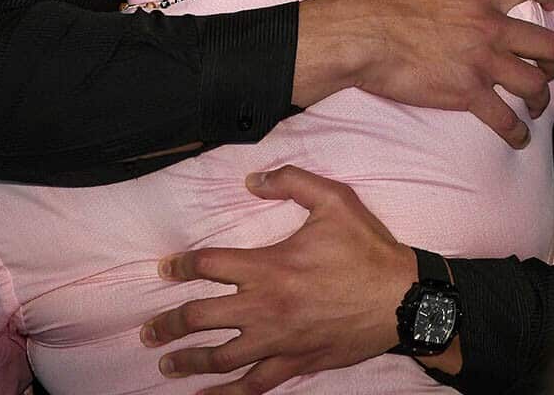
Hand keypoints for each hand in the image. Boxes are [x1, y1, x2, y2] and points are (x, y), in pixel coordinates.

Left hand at [141, 166, 417, 394]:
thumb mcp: (335, 200)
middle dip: (168, 324)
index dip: (180, 266)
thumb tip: (252, 179)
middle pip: (200, 317)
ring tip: (165, 363)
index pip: (208, 265)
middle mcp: (265, 308)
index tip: (165, 269)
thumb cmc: (369, 249)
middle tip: (148, 330)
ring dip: (188, 360)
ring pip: (220, 357)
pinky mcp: (296, 363)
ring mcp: (279, 341)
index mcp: (269, 267)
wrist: (405, 300)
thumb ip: (291, 182)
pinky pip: (253, 385)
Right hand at [294, 0, 553, 147]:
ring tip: (536, 104)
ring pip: (534, 83)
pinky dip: (516, 132)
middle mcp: (490, 27)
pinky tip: (519, 138)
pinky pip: (504, 118)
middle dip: (553, 58)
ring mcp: (482, 62)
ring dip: (540, 96)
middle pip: (546, 43)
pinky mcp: (467, 93)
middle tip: (547, 66)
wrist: (362, 34)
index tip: (549, 3)